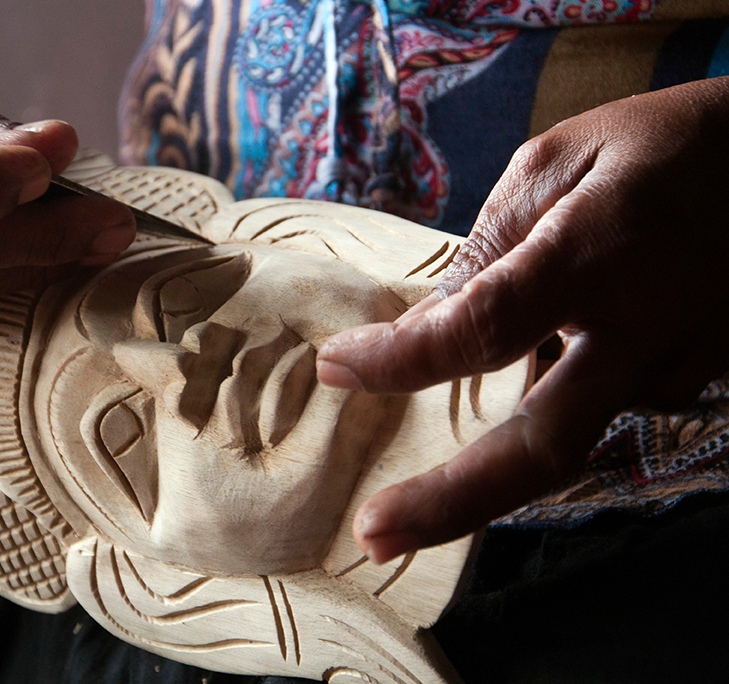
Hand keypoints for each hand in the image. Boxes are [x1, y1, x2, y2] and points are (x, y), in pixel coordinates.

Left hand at [316, 76, 728, 562]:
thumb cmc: (659, 147)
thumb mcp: (557, 160)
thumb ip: (490, 248)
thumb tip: (428, 326)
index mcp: (599, 251)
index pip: (482, 328)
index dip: (400, 360)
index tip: (337, 368)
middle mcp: (645, 329)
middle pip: (545, 445)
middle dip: (452, 502)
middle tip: (373, 536)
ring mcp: (680, 369)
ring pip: (568, 437)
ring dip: (486, 469)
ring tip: (415, 492)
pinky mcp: (693, 384)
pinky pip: (597, 405)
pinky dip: (546, 405)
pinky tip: (531, 374)